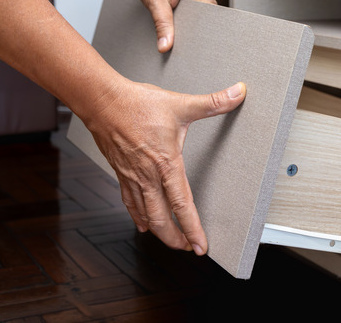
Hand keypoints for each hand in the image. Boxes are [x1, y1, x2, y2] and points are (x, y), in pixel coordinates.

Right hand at [84, 78, 246, 253]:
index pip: (182, 205)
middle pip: (161, 219)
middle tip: (188, 248)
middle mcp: (148, 176)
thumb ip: (213, 102)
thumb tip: (238, 93)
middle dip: (175, 238)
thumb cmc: (137, 103)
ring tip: (170, 240)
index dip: (192, 228)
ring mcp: (132, 176)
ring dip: (159, 231)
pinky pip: (129, 201)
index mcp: (166, 164)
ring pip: (145, 214)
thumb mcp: (181, 103)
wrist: (102, 101)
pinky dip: (138, 215)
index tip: (200, 246)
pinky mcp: (121, 172)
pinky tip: (142, 223)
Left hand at [126, 0, 215, 52]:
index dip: (205, 24)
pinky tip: (179, 16)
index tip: (198, 38)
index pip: (209, 7)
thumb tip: (166, 45)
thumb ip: (162, 24)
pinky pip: (197, 5)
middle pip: (207, 10)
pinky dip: (189, 14)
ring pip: (202, 9)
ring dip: (192, 19)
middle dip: (197, 24)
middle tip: (183, 32)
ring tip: (179, 21)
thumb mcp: (153, 0)